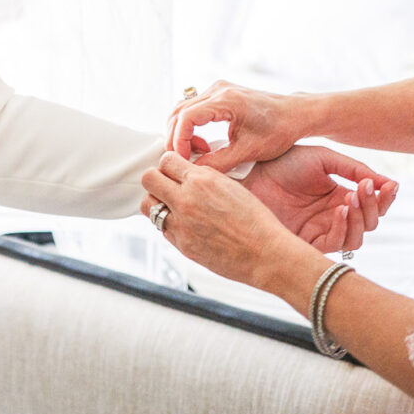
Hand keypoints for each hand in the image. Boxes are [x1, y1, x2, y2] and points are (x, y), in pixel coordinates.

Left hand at [141, 151, 293, 286]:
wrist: (266, 253)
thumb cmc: (256, 220)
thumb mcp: (231, 186)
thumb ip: (204, 177)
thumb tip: (187, 172)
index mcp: (202, 180)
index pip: (166, 159)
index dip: (170, 164)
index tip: (175, 170)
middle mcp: (187, 200)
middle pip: (148, 178)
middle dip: (156, 179)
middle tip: (167, 185)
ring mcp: (181, 224)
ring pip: (147, 205)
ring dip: (156, 202)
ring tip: (171, 206)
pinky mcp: (182, 244)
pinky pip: (162, 228)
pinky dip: (168, 224)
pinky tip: (184, 224)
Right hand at [168, 80, 318, 173]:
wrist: (295, 114)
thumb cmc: (279, 131)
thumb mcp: (250, 151)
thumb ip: (220, 162)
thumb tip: (194, 171)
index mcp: (226, 100)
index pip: (186, 117)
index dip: (179, 140)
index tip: (182, 160)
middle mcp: (218, 89)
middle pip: (179, 112)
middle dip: (176, 138)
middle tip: (182, 161)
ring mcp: (217, 89)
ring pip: (183, 109)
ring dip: (182, 132)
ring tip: (195, 153)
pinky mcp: (219, 93)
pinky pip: (193, 108)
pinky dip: (190, 126)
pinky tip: (203, 143)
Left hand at [242, 145, 397, 252]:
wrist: (250, 172)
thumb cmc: (281, 163)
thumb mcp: (323, 159)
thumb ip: (354, 169)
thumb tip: (388, 183)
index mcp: (338, 196)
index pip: (372, 204)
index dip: (385, 197)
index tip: (391, 185)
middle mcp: (333, 216)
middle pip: (370, 223)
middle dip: (374, 207)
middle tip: (367, 188)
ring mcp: (321, 231)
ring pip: (357, 237)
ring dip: (361, 218)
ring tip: (353, 197)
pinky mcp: (308, 243)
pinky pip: (336, 243)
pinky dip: (344, 227)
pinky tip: (341, 209)